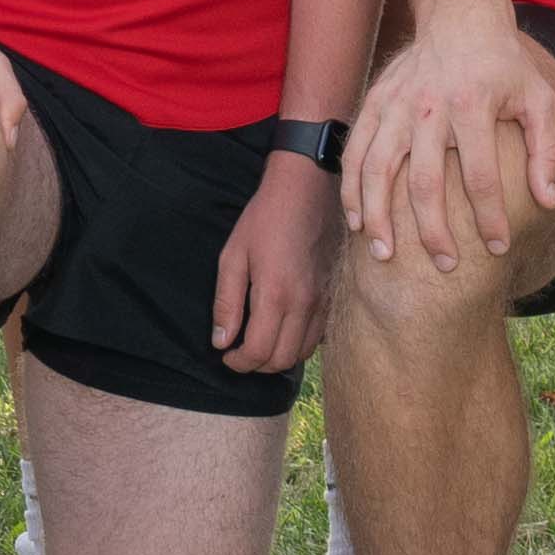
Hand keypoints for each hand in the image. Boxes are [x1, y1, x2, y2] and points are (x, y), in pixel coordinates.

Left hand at [212, 152, 336, 378]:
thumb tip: (221, 341)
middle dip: (257, 365)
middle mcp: (304, 303)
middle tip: (239, 353)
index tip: (226, 356)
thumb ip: (226, 302)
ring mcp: (323, 300)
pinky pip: (318, 336)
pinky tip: (283, 329)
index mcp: (276, 294)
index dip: (239, 362)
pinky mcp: (333, 294)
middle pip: (282, 360)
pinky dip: (298, 343)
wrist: (306, 189)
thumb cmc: (265, 219)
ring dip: (278, 357)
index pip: (259, 352)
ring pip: (302, 352)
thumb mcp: (233, 255)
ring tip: (259, 342)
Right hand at [348, 12, 554, 278]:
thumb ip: (547, 150)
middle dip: (433, 231)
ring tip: (384, 254)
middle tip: (445, 266)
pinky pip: (356, 152)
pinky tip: (356, 221)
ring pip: (377, 170)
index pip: (480, 175)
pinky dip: (351, 189)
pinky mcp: (375, 103)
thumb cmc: (505, 65)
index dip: (490, 217)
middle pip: (425, 182)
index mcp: (474, 105)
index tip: (498, 247)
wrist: (460, 17)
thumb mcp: (539, 99)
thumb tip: (547, 201)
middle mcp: (430, 108)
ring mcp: (396, 106)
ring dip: (378, 216)